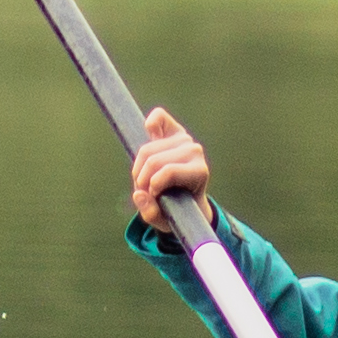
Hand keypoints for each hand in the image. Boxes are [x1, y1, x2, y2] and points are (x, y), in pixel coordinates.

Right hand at [128, 107, 212, 224]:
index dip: (153, 185)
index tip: (153, 196)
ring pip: (147, 149)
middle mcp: (195, 151)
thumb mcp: (166, 220)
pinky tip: (148, 134)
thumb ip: (152, 213)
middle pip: (153, 161)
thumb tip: (139, 194)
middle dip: (142, 179)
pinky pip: (159, 117)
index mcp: (199, 172)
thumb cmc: (177, 209)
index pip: (168, 171)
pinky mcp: (174, 128)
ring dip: (138, 167)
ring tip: (144, 179)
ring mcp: (185, 138)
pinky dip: (150, 125)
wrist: (187, 197)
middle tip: (144, 191)